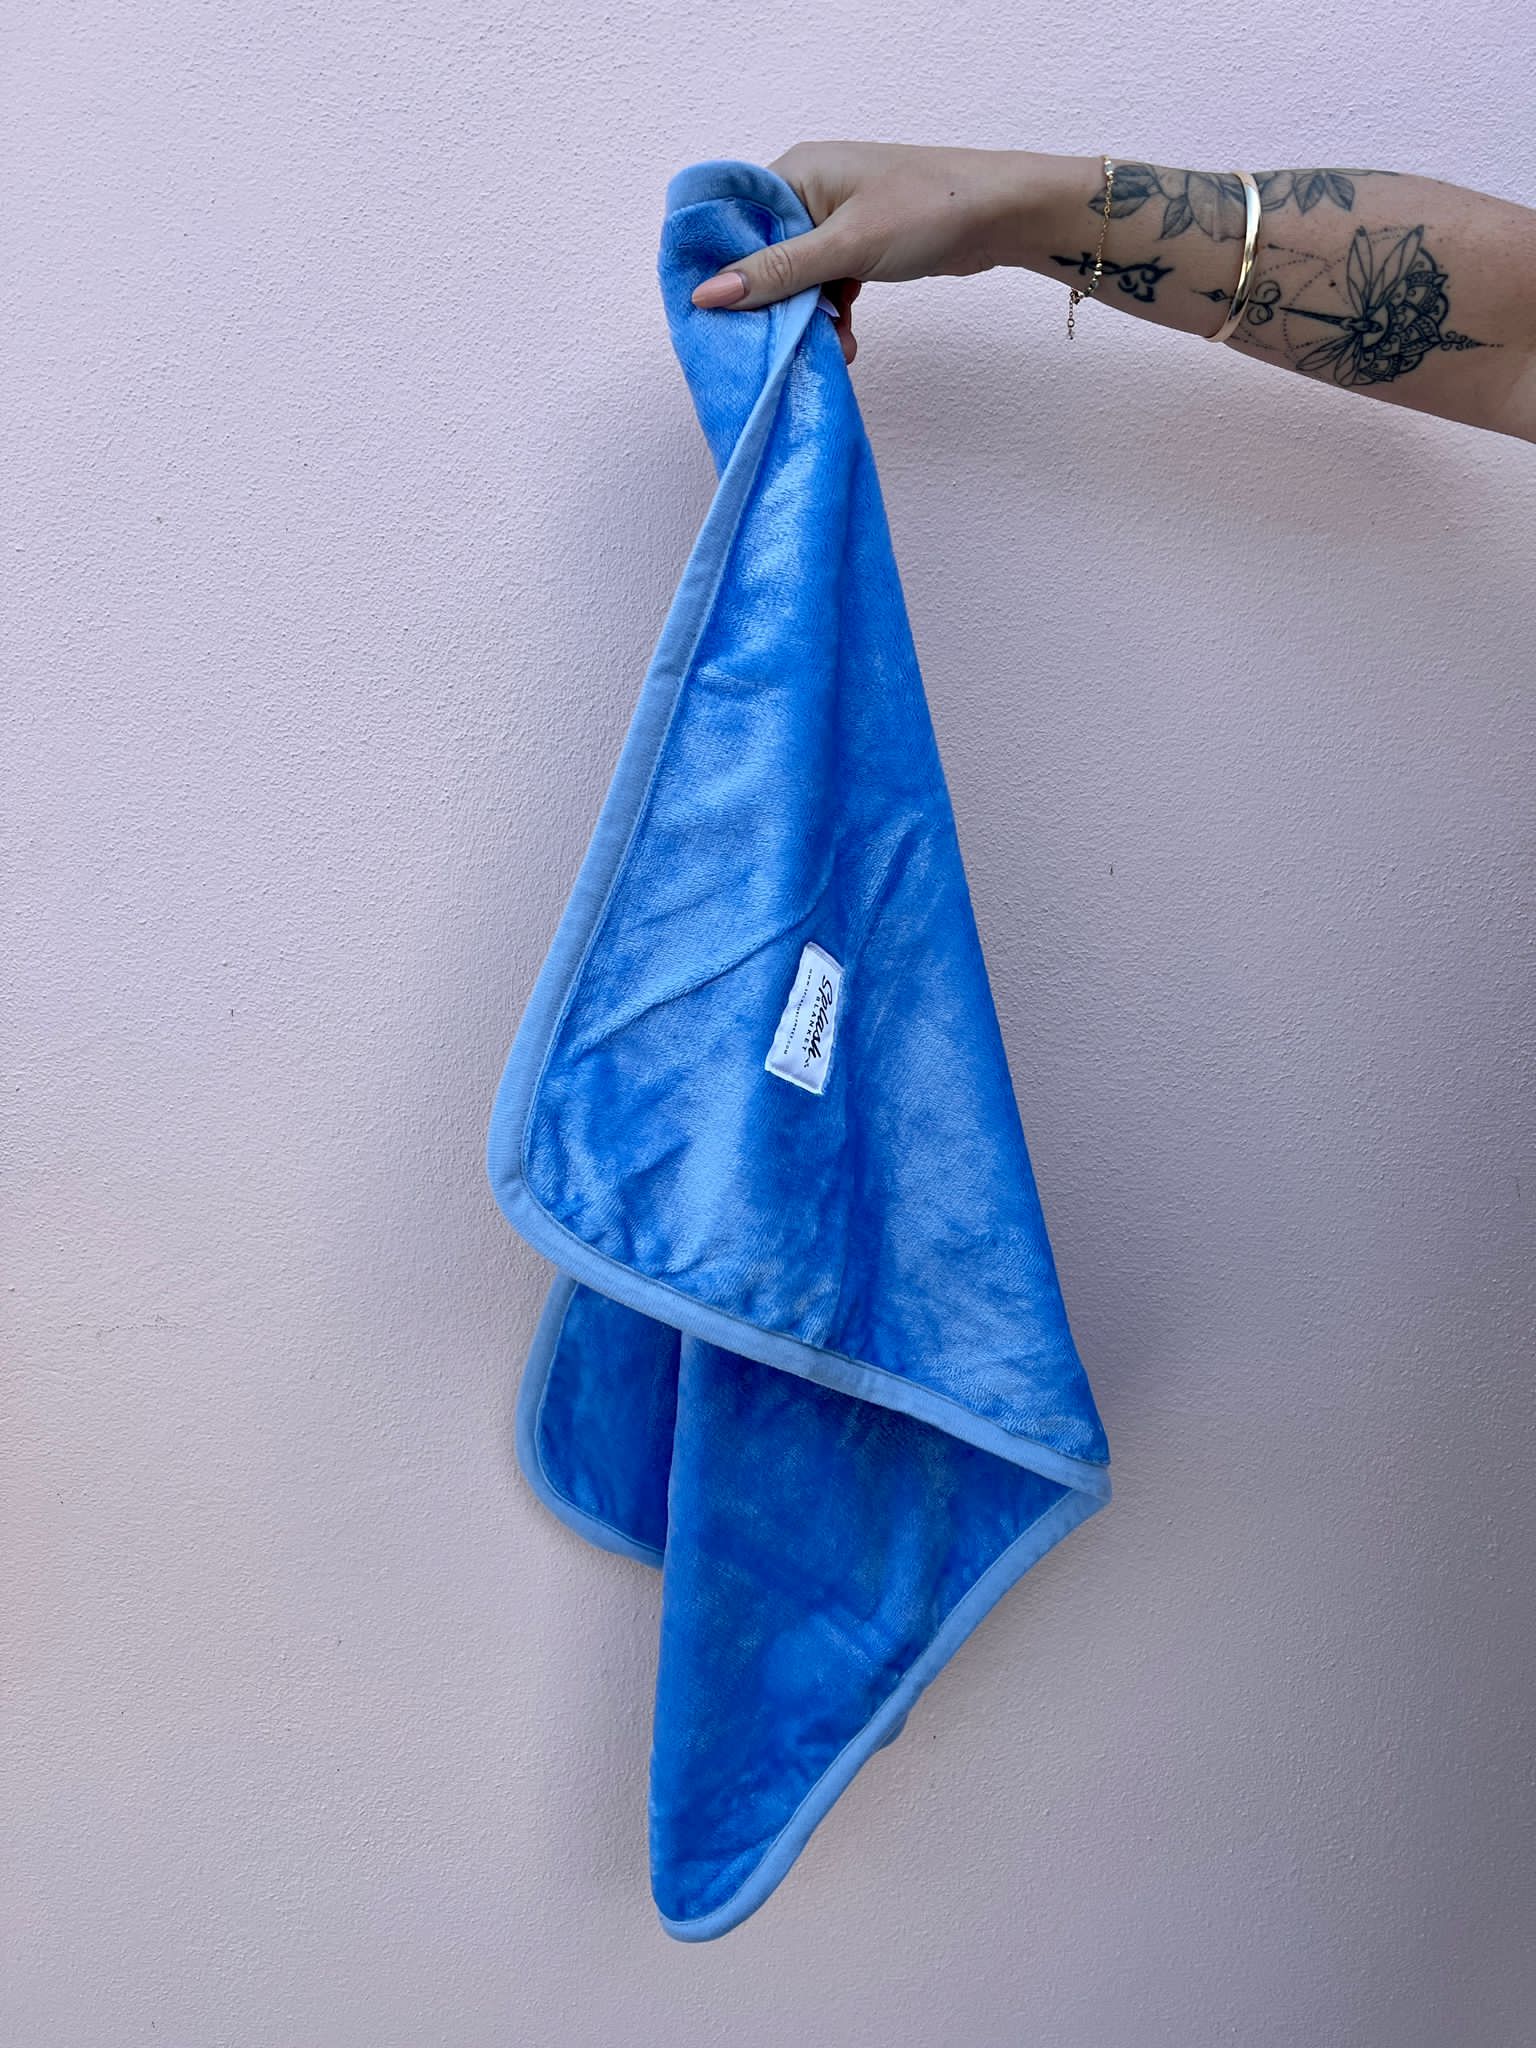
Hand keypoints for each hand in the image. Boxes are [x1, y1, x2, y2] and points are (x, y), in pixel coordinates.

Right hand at [690, 141, 1035, 363]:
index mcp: (795, 173)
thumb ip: (777, 273)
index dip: (724, 271)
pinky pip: (826, 284)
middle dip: (775, 305)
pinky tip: (847, 339)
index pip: (735, 223)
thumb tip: (707, 295)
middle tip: (784, 344)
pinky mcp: (858, 244)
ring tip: (830, 346)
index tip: (720, 318)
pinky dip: (833, 314)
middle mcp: (809, 191)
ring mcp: (835, 218)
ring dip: (809, 319)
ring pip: (798, 279)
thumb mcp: (844, 246)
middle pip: (765, 257)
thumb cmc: (925, 210)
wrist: (1000, 214)